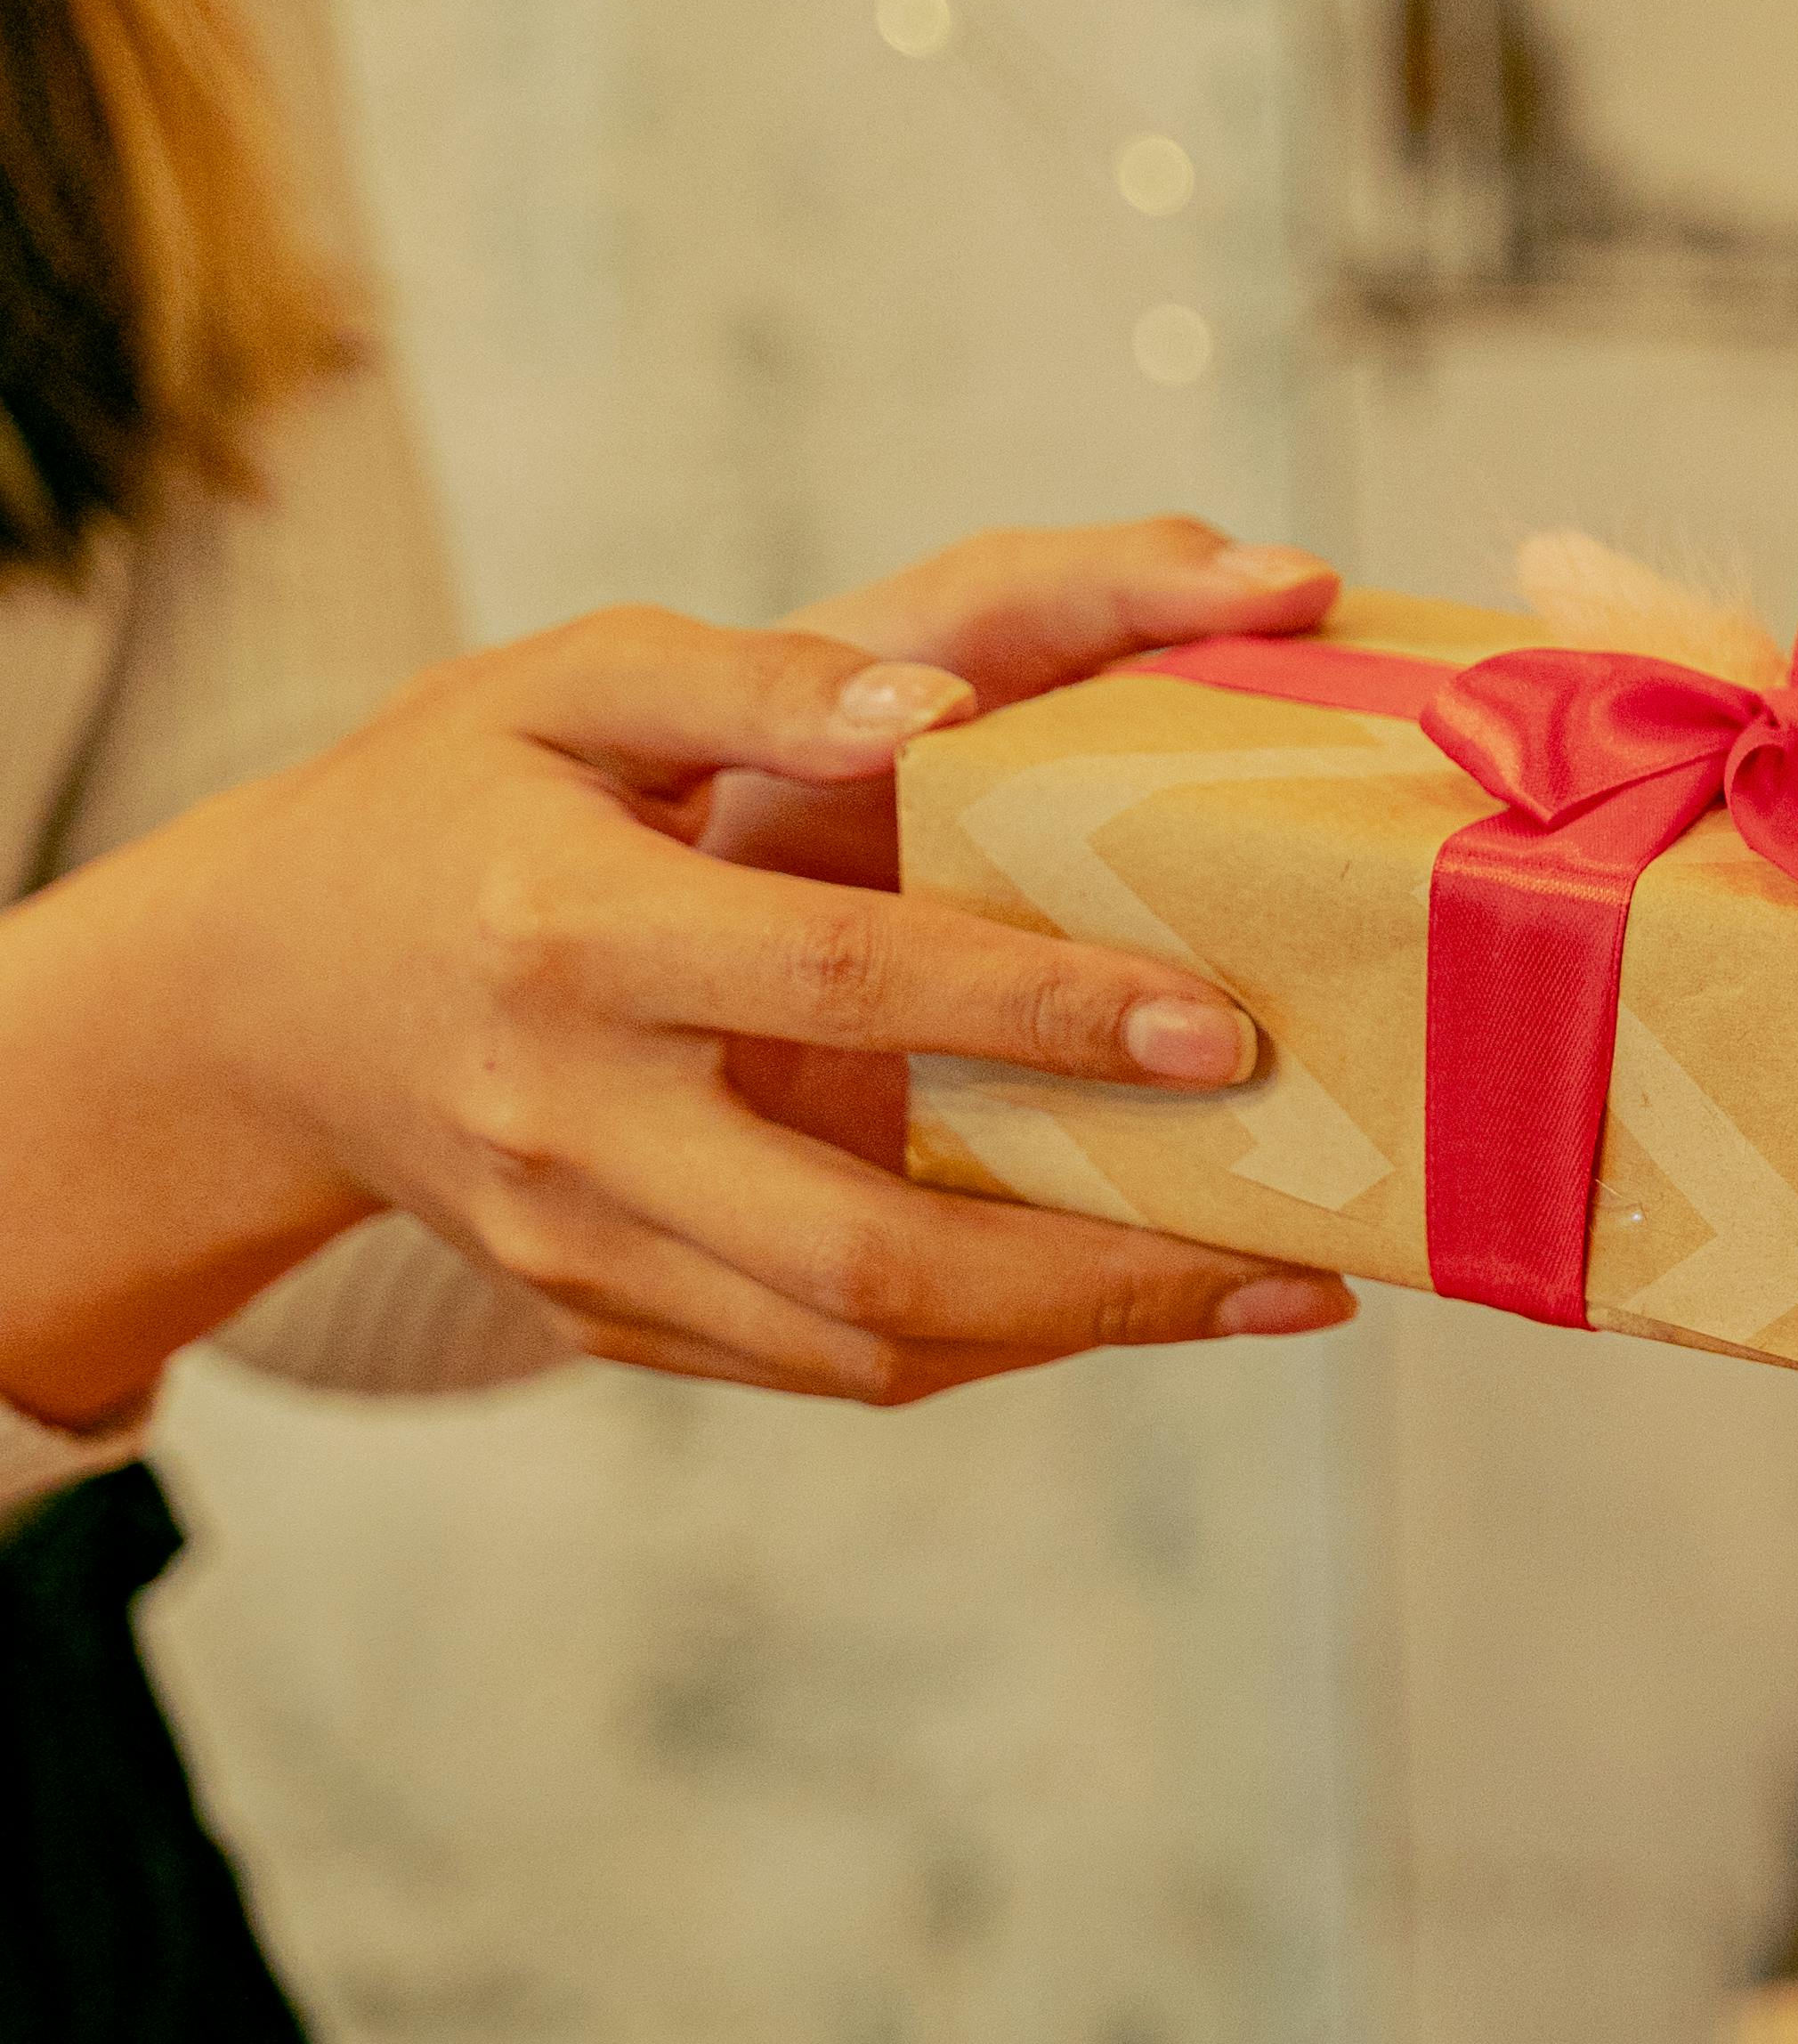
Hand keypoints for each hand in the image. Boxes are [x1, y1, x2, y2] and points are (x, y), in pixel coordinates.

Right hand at [25, 606, 1353, 1415]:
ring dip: (1077, 1337)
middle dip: (1099, 1261)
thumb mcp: (569, 685)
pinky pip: (819, 1364)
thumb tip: (935, 705)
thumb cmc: (447, 799)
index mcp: (568, 933)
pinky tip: (1121, 1301)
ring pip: (858, 1343)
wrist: (257, 996)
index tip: (1210, 1027)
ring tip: (1265, 1293)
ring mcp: (582, 1243)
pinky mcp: (600, 1311)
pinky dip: (983, 1344)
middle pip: (863, 1242)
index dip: (1032, 1008)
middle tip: (1294, 1246)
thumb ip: (754, 679)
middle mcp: (571, 1118)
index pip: (836, 977)